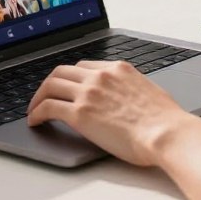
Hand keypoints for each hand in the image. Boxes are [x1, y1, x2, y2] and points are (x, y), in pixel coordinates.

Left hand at [27, 60, 194, 165]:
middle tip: (44, 96)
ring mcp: (88, 93)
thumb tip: (127, 98)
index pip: (84, 66)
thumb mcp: (148, 92)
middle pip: (62, 71)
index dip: (70, 77)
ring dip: (38, 97)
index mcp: (118, 69)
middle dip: (50, 83)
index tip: (65, 86)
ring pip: (50, 86)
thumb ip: (131, 89)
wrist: (166, 133)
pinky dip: (37, 112)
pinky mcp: (80, 114)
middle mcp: (101, 76)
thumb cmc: (165, 120)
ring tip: (35, 109)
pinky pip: (48, 107)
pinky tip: (35, 121)